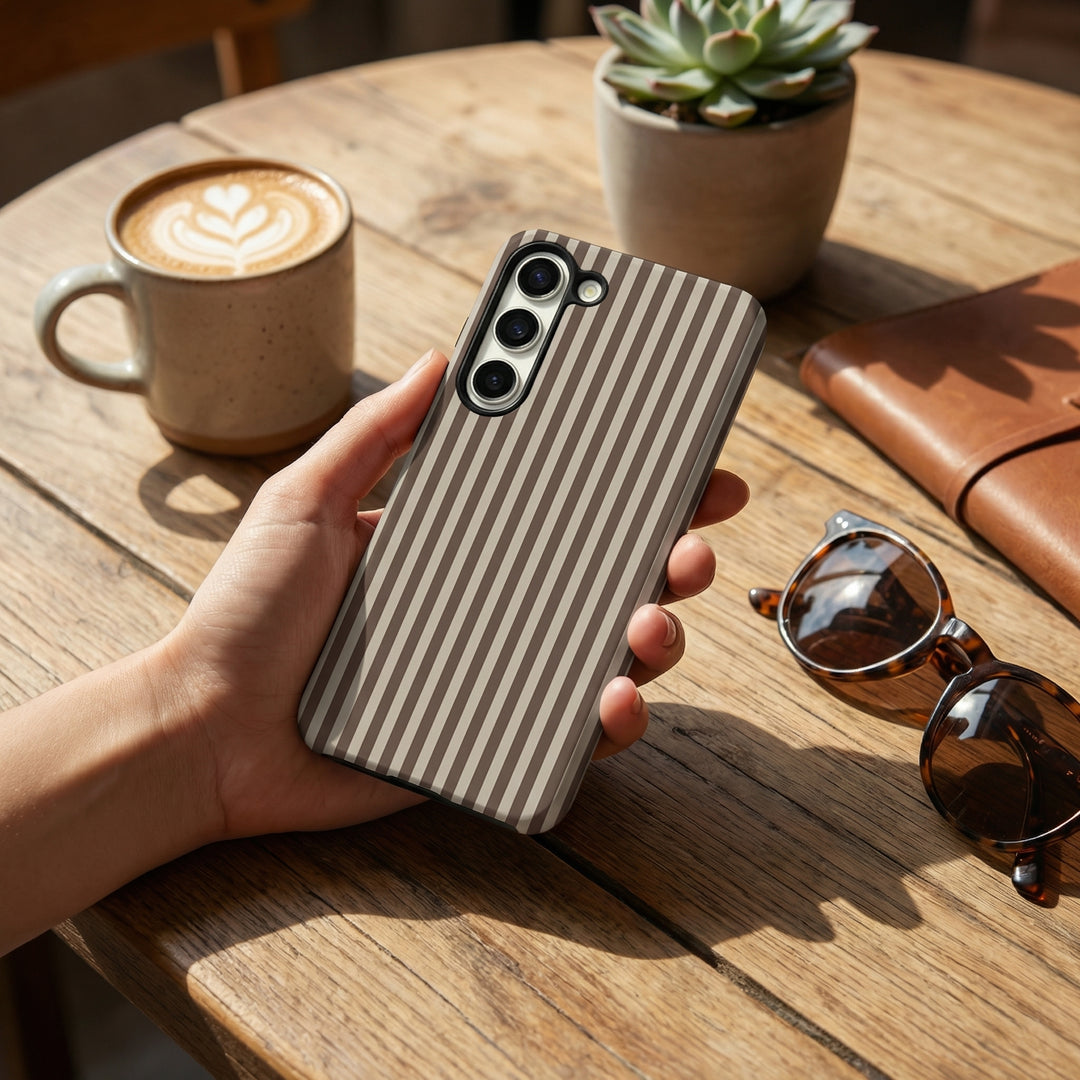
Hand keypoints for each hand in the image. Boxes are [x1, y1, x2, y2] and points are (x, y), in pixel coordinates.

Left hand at [160, 349, 748, 839]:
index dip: (633, 484)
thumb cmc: (247, 615)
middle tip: (693, 538)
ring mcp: (502, 675)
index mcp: (461, 545)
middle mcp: (495, 607)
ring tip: (650, 620)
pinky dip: (615, 719)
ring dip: (660, 633)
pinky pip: (577, 733)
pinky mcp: (495, 742)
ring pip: (614, 653)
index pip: (564, 507)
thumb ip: (372, 435)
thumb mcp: (304, 502)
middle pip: (611, 577)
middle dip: (675, 552)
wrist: (208, 731)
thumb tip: (442, 360)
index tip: (688, 455)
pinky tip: (613, 697)